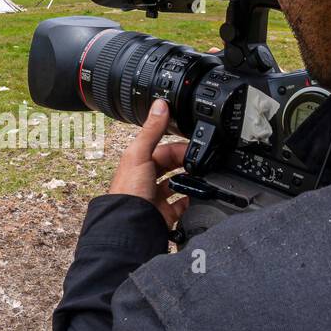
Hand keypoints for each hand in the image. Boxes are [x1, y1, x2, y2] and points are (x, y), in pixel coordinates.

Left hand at [109, 99, 189, 226]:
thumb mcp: (139, 154)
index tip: (195, 145)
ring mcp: (156, 198)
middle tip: (201, 161)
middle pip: (171, 166)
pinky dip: (190, 200)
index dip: (179, 146)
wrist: (130, 225)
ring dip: (189, 180)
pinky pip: (181, 205)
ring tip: (203, 176)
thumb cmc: (128, 191)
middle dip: (186, 162)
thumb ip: (152, 130)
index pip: (163, 149)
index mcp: (138, 163)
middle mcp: (146, 180)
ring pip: (177, 184)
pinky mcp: (164, 214)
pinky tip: (197, 196)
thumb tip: (160, 104)